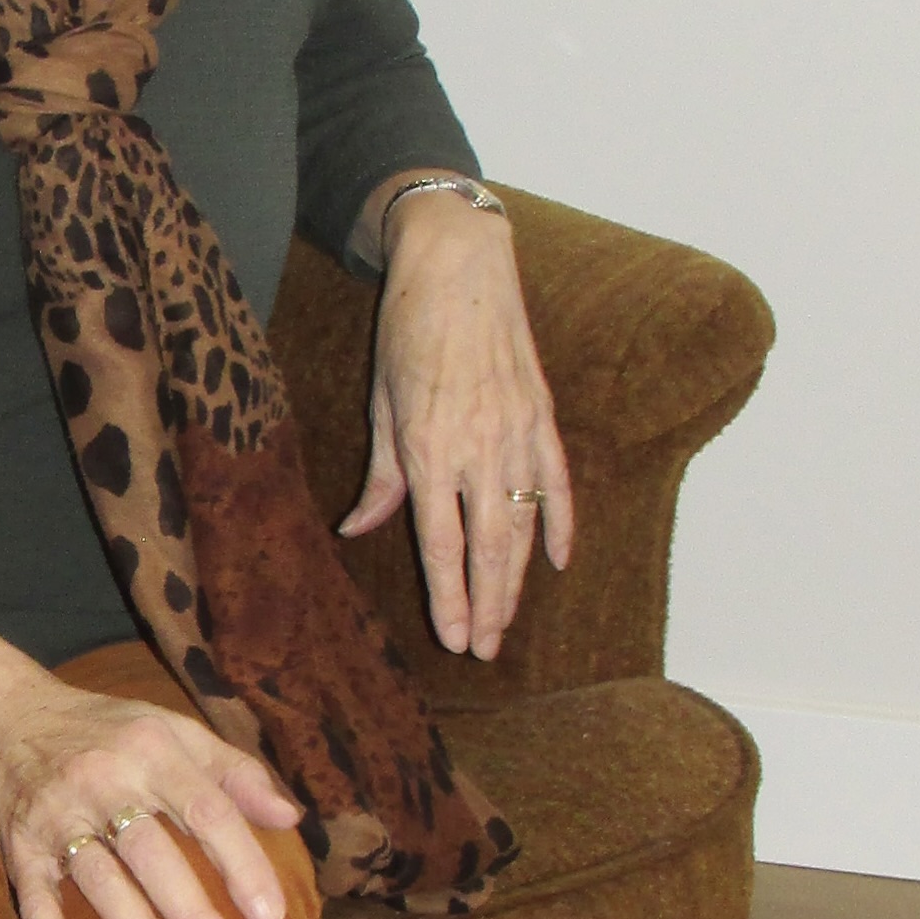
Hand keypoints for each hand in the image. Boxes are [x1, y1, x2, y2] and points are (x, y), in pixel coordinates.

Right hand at [0, 673, 304, 918]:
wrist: (3, 714)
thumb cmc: (107, 730)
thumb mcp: (174, 730)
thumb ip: (235, 772)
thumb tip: (291, 819)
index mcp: (151, 750)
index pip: (206, 811)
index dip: (241, 865)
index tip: (270, 918)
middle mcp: (102, 780)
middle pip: (152, 852)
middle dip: (190, 911)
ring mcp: (56, 815)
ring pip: (99, 879)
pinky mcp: (20, 847)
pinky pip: (35, 901)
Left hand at [339, 189, 574, 657]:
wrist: (459, 267)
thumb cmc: (407, 332)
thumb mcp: (380, 404)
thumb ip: (380, 476)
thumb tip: (359, 528)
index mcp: (428, 448)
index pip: (442, 544)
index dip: (450, 599)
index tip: (454, 639)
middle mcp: (478, 448)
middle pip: (488, 550)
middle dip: (488, 607)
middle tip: (484, 651)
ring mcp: (518, 433)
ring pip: (523, 527)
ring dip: (517, 581)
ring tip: (507, 622)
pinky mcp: (543, 415)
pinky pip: (557, 483)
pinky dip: (561, 525)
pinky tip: (558, 563)